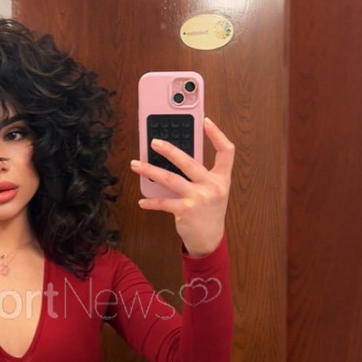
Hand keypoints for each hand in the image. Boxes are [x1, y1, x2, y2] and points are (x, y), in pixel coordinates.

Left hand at [131, 117, 234, 255]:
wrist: (210, 239)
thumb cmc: (209, 212)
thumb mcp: (213, 191)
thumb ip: (201, 175)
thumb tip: (176, 157)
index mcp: (221, 178)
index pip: (226, 151)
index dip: (217, 134)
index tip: (206, 121)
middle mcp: (212, 186)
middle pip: (189, 161)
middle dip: (169, 150)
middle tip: (154, 142)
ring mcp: (198, 198)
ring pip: (170, 178)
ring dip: (150, 170)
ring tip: (136, 165)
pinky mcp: (185, 210)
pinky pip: (163, 202)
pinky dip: (151, 202)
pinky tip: (142, 201)